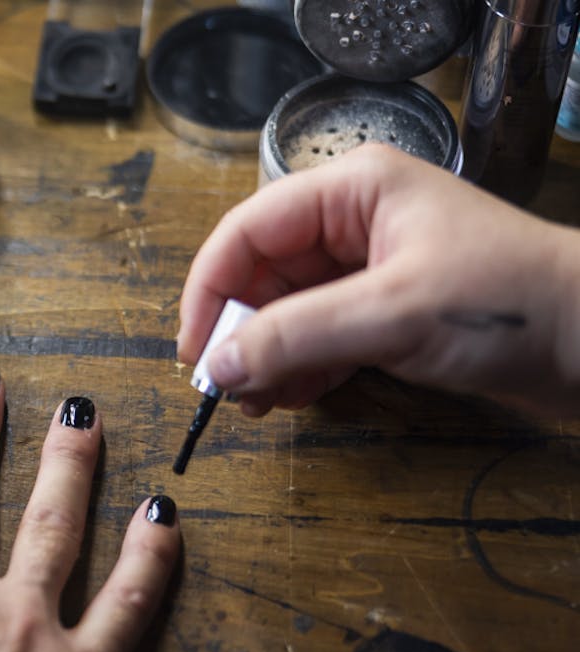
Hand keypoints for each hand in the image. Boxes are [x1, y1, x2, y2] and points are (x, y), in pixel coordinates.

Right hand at [178, 144, 579, 416]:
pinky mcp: (388, 311)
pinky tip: (290, 399)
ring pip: (286, 310)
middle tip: (226, 388)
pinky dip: (298, 369)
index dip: (210, 291)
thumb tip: (217, 365)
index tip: (195, 352)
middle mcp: (355, 221)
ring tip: (257, 403)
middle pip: (262, 274)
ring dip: (265, 357)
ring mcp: (371, 268)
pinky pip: (317, 336)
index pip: (248, 232)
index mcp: (354, 190)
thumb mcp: (392, 316)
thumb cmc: (512, 304)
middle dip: (240, 332)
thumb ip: (296, 338)